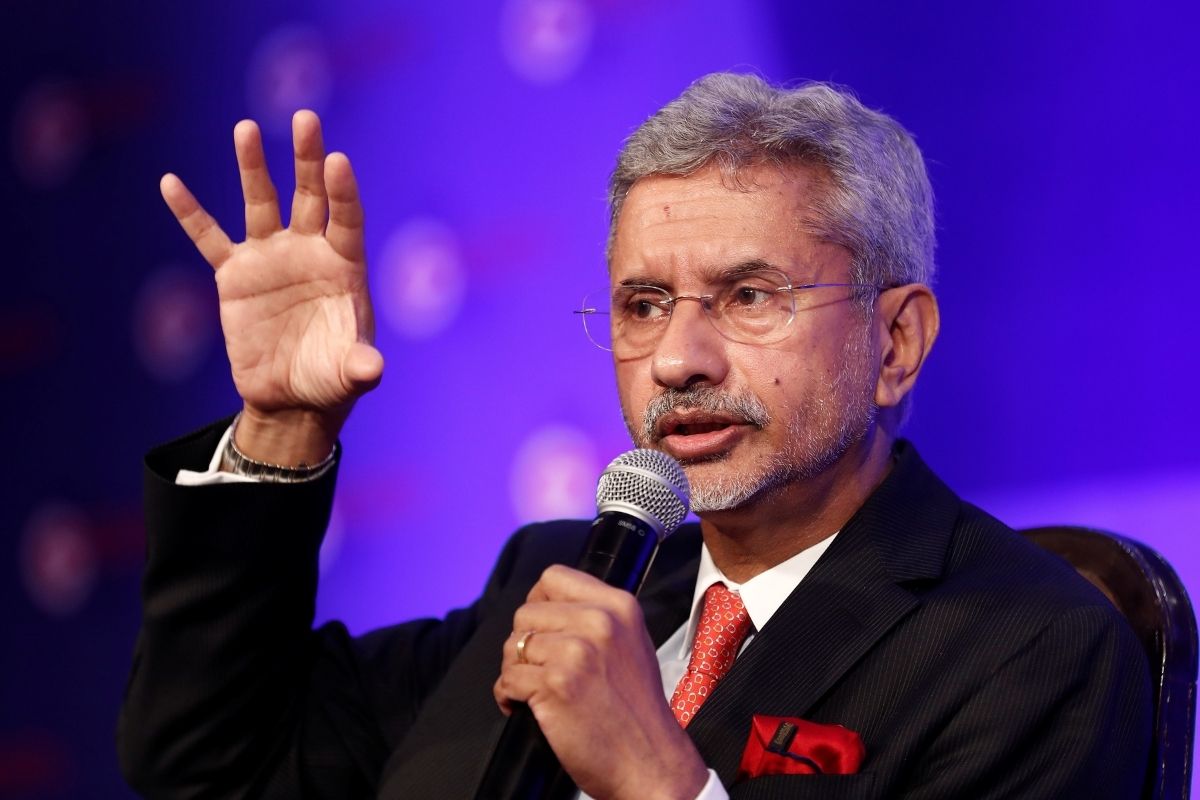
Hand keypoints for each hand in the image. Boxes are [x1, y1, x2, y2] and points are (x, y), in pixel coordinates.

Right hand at [160, 111, 382, 463]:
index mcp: (344, 266)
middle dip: (306, 159)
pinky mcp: (235, 276)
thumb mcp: (349, 374)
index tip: (337, 160)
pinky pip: (208, 239)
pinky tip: (171, 183)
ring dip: (253, 167)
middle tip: (305, 119)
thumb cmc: (331, 379)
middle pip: (309, 196)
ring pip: (260, 204)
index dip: (343, 192)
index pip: (346, 219)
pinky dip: (190, 213)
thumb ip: (361, 367)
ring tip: (246, 128)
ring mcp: (270, 258)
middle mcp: (309, 252)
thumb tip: (373, 369)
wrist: (292, 398)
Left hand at [494, 566, 709, 799]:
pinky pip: (507, 680)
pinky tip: (527, 708)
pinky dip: (508, 697)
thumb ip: (597, 619)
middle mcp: (599, 623)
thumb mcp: (631, 644)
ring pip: (513, 645)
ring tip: (534, 690)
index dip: (538, 603)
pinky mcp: (556, 685)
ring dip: (514, 671)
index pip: (554, 577)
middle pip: (526, 612)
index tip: (540, 627)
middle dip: (523, 643)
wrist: (650, 763)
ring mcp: (577, 653)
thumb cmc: (638, 713)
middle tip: (536, 668)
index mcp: (619, 607)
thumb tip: (549, 608)